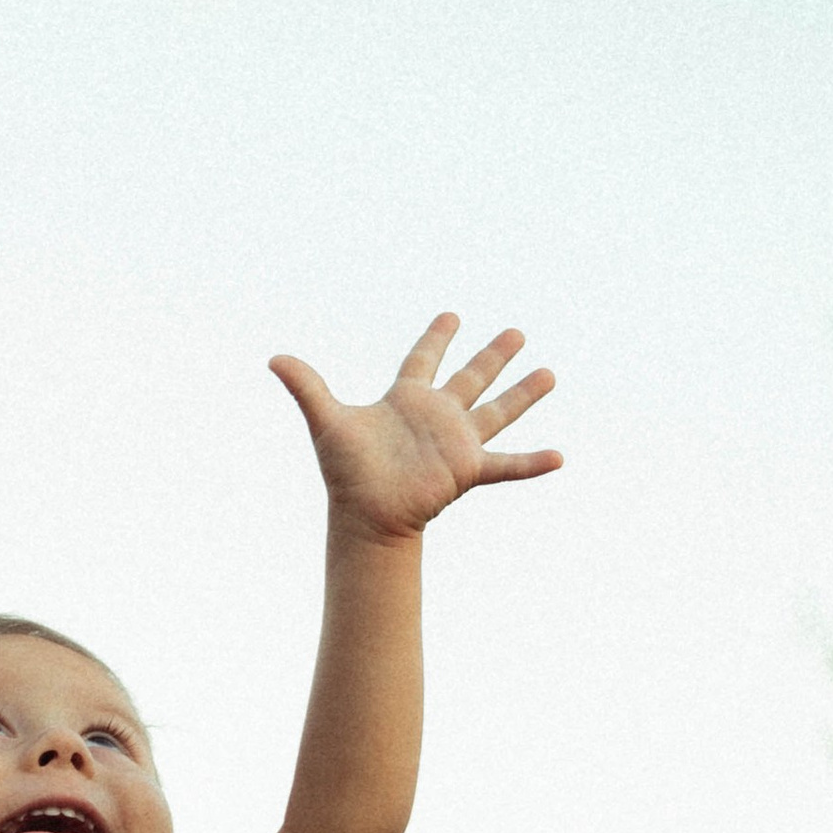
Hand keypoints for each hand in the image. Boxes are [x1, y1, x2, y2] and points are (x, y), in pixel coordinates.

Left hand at [270, 315, 559, 539]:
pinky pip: (507, 465)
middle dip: (493, 356)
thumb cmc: (346, 473)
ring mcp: (456, 442)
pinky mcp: (468, 469)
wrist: (365, 517)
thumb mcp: (327, 421)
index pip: (423, 359)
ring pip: (497, 411)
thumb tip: (272, 357)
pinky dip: (532, 463)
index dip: (436, 337)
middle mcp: (437, 416)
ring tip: (549, 373)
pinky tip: (559, 457)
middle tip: (516, 333)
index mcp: (406, 399)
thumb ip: (306, 386)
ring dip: (523, 394)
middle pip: (470, 377)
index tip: (452, 315)